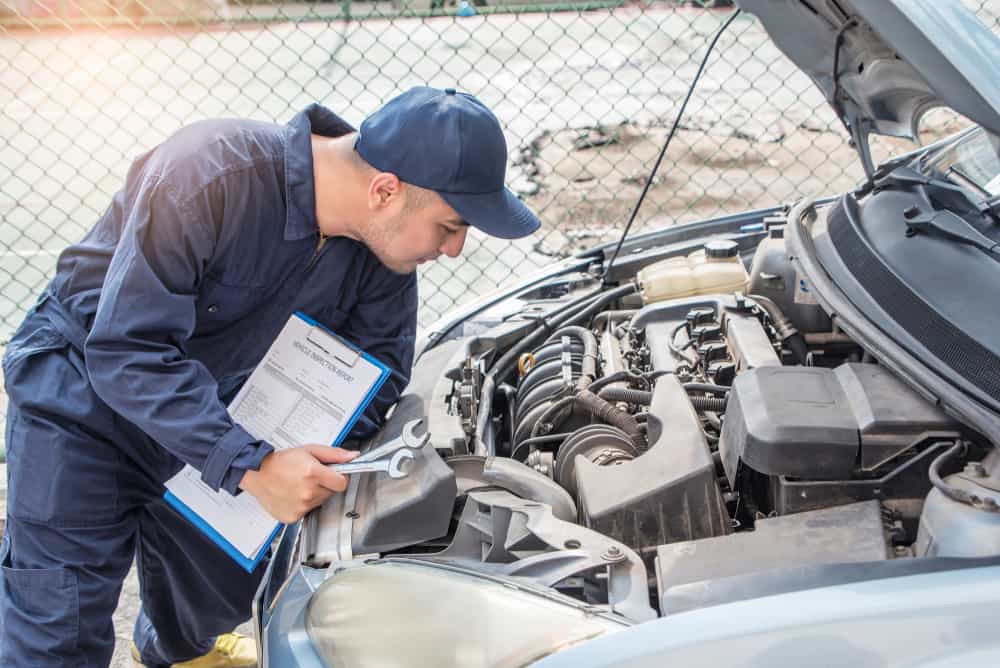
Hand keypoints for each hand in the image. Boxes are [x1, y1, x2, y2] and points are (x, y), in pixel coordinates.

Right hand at [238, 445, 358, 522]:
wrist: (257, 473)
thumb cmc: (281, 461)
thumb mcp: (309, 450)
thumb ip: (334, 454)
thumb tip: (353, 457)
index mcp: (313, 474)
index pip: (342, 483)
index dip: (338, 478)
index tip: (332, 475)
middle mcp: (308, 492)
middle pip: (330, 493)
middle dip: (324, 485)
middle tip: (309, 477)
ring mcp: (300, 506)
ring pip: (319, 502)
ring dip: (314, 495)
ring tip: (298, 485)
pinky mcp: (293, 516)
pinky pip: (307, 511)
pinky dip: (302, 505)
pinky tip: (293, 495)